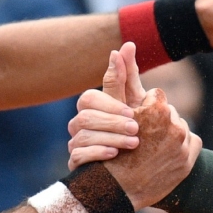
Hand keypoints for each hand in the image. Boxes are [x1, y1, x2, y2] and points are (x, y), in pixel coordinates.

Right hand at [67, 43, 146, 167]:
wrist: (133, 168)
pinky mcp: (76, 163)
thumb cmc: (132, 128)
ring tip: (133, 142)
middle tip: (136, 128)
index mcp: (92, 107)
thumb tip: (127, 44)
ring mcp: (76, 143)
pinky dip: (98, 152)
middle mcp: (80, 123)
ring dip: (110, 136)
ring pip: (83, 136)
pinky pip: (78, 156)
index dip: (110, 104)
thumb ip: (126, 75)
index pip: (90, 98)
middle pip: (86, 116)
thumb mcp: (133, 101)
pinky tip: (115, 154)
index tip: (132, 111)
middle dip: (112, 121)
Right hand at [103, 88, 200, 209]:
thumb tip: (124, 47)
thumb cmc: (110, 148)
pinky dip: (182, 146)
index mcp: (156, 110)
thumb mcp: (114, 111)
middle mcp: (173, 126)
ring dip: (170, 133)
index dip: (145, 107)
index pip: (155, 95)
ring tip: (153, 147)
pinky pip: (193, 143)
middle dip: (158, 120)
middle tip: (143, 135)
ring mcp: (182, 145)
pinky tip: (165, 155)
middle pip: (169, 111)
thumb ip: (119, 79)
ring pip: (180, 127)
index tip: (136, 119)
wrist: (115, 191)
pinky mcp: (187, 162)